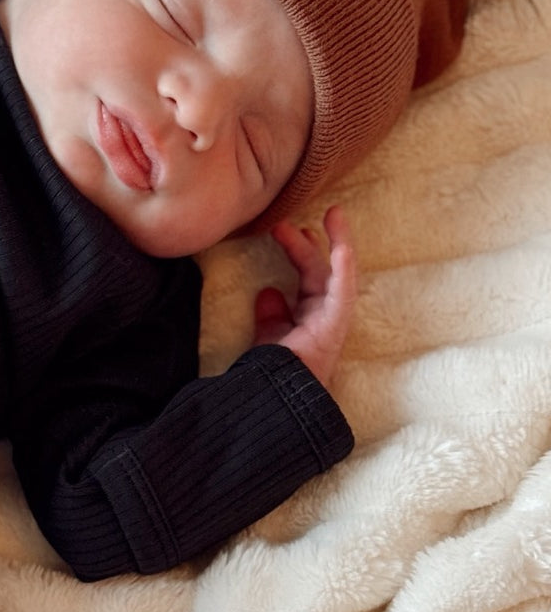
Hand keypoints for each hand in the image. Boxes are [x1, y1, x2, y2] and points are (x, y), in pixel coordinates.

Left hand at [253, 205, 356, 388]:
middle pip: (316, 272)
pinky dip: (344, 267)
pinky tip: (342, 246)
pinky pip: (344, 290)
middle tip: (290, 220)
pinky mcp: (337, 324)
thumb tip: (267, 291)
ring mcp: (333, 319)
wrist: (277, 396)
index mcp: (307, 319)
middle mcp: (323, 317)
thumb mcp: (268, 338)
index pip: (306, 278)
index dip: (297, 252)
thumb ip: (270, 315)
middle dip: (306, 244)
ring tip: (332, 215)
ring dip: (335, 243)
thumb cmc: (273, 373)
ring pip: (336, 274)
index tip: (286, 230)